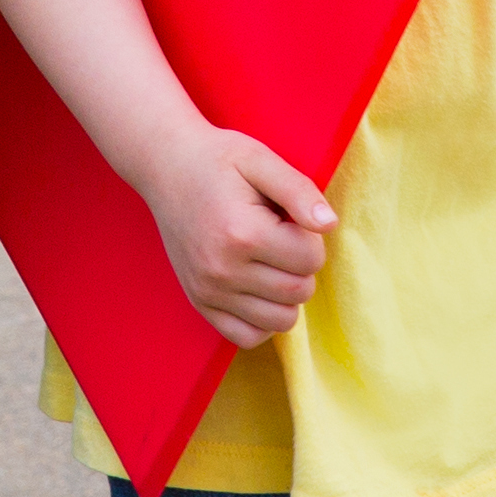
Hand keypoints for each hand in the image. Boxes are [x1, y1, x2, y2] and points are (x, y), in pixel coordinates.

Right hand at [142, 123, 333, 346]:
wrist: (166, 167)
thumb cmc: (218, 160)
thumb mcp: (260, 160)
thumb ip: (299, 190)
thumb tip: (329, 225)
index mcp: (242, 232)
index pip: (311, 259)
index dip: (311, 238)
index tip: (289, 219)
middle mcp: (222, 269)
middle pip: (299, 291)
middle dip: (302, 265)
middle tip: (280, 237)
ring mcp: (208, 291)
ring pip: (280, 320)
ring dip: (287, 294)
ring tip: (269, 261)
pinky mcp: (199, 302)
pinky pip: (248, 337)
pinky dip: (264, 320)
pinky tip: (259, 288)